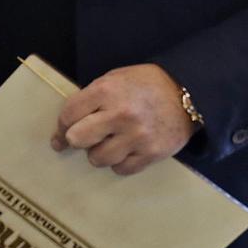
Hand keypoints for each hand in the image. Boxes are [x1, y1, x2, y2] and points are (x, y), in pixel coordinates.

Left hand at [52, 64, 195, 175]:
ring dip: (98, 153)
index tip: (59, 135)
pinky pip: (122, 168)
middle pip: (78, 139)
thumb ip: (91, 98)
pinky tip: (124, 151)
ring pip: (98, 158)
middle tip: (82, 140)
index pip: (69, 115)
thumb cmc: (144, 85)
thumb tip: (68, 124)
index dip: (61, 127)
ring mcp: (137, 136)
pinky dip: (119, 162)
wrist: (187, 93)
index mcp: (106, 91)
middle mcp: (120, 114)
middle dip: (76, 140)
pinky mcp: (152, 153)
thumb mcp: (114, 79)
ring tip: (108, 143)